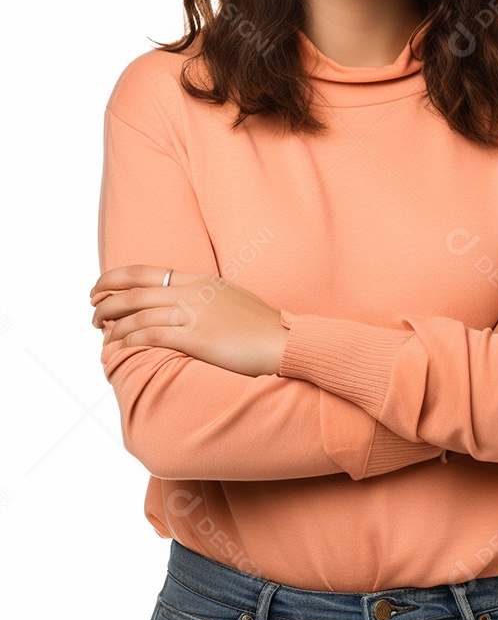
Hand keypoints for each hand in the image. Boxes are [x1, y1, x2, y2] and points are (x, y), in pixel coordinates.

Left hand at [90, 265, 287, 375]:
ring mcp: (194, 314)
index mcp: (199, 280)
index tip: (99, 289)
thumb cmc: (262, 324)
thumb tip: (186, 303)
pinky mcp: (196, 337)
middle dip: (106, 302)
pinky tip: (120, 347)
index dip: (116, 279)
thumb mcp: (231, 297)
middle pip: (135, 292)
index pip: (147, 272)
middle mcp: (192, 292)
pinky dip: (130, 341)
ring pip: (138, 315)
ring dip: (114, 325)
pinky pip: (151, 336)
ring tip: (102, 335)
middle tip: (92, 314)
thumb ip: (206, 296)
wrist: (283, 339)